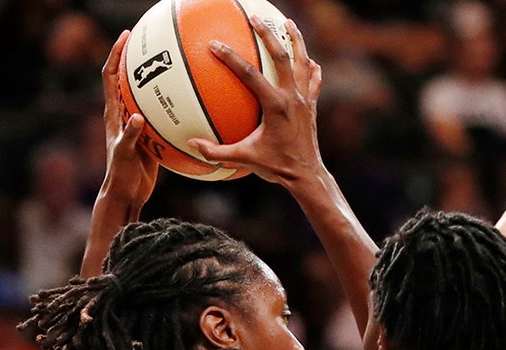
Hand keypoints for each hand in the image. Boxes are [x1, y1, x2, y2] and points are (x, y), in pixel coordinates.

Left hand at [101, 30, 158, 207]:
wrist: (127, 194)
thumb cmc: (120, 175)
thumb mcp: (125, 155)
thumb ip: (130, 136)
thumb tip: (138, 117)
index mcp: (114, 114)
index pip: (110, 77)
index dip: (115, 55)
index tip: (125, 37)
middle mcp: (123, 114)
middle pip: (126, 78)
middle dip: (134, 57)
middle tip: (149, 41)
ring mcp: (137, 124)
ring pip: (144, 94)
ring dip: (154, 79)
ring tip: (171, 65)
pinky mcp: (149, 135)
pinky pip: (160, 114)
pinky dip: (170, 106)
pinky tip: (188, 103)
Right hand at [188, 17, 324, 185]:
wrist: (307, 176)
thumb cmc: (276, 167)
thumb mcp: (245, 159)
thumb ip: (217, 152)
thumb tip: (192, 144)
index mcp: (276, 107)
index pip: (250, 74)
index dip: (231, 58)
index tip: (215, 44)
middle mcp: (293, 98)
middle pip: (282, 57)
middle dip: (269, 34)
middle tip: (255, 17)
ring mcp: (305, 100)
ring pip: (303, 61)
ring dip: (296, 40)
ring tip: (288, 22)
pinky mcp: (312, 105)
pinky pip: (313, 79)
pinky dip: (309, 66)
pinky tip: (306, 58)